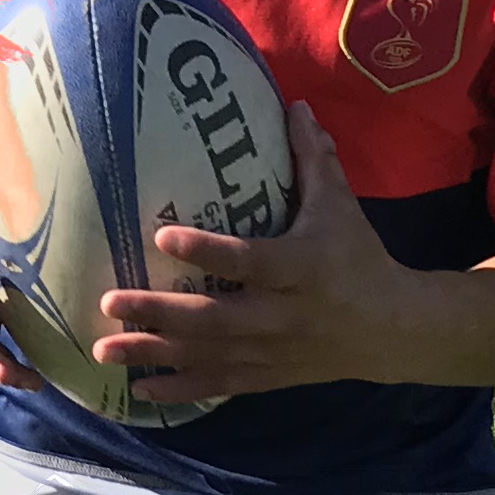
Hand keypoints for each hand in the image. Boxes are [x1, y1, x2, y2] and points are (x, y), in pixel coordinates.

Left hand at [97, 111, 409, 407]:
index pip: (249, 260)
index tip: (161, 234)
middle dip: (159, 312)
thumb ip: (314, 158)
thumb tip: (296, 104)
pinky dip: (180, 390)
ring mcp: (272, 350)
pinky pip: (219, 385)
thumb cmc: (358, 257)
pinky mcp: (268, 376)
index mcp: (301, 268)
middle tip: (109, 301)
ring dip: (153, 353)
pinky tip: (138, 390)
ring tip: (102, 349)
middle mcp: (282, 314)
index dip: (207, 250)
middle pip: (214, 318)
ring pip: (207, 355)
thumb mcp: (340, 206)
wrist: (392, 329)